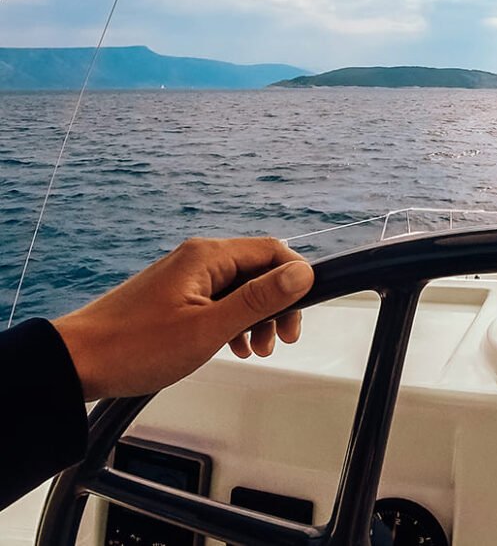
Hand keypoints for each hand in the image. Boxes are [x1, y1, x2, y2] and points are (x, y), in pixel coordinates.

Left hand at [52, 237, 313, 400]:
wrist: (76, 363)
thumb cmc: (134, 347)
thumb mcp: (209, 328)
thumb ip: (259, 299)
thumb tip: (302, 273)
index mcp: (208, 256)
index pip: (273, 251)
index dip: (295, 280)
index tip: (299, 313)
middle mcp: (198, 259)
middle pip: (259, 270)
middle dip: (276, 305)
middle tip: (280, 340)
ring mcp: (185, 277)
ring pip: (240, 287)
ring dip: (256, 317)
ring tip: (254, 349)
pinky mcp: (175, 295)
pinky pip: (218, 299)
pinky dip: (233, 321)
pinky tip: (232, 345)